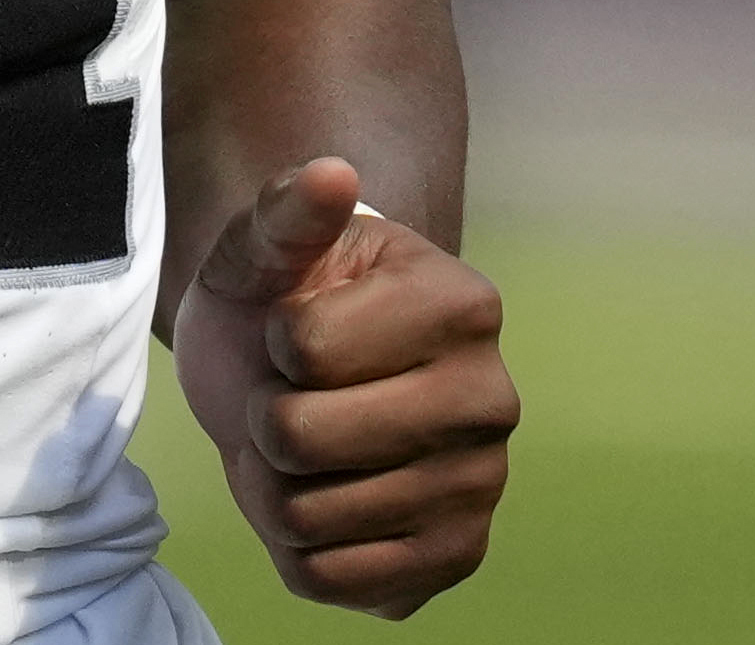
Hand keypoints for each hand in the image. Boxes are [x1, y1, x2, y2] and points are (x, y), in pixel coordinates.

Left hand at [174, 158, 515, 616]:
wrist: (305, 382)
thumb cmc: (286, 303)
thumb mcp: (265, 249)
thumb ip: (287, 212)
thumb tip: (331, 175)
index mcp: (463, 304)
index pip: (301, 345)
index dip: (272, 340)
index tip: (293, 329)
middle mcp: (493, 399)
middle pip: (299, 437)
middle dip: (261, 419)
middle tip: (283, 397)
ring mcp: (481, 486)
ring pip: (306, 515)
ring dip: (272, 487)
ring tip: (299, 449)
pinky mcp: (455, 559)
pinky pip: (331, 579)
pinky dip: (297, 549)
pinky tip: (324, 499)